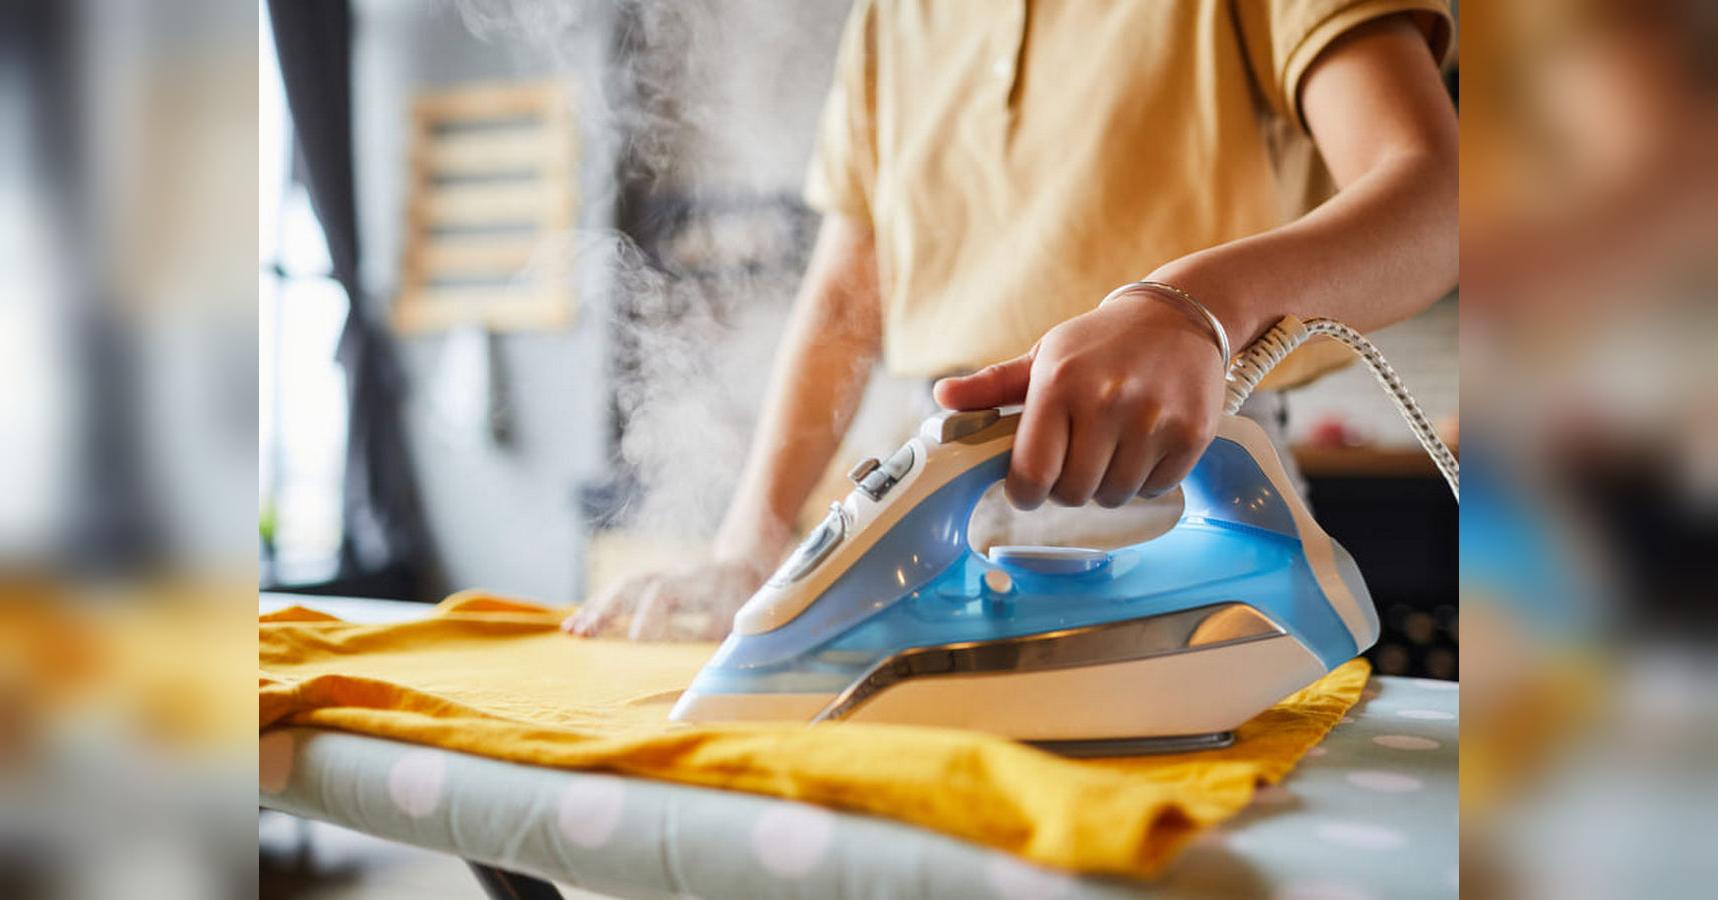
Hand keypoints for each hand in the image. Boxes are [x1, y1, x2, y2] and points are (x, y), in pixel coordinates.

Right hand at [562, 558, 768, 640]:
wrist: (742, 567)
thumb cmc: (744, 601)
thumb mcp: (743, 619)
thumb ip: (722, 635)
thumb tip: (708, 665)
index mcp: (700, 582)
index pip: (665, 592)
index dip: (649, 613)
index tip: (635, 640)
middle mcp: (674, 575)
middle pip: (634, 586)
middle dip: (607, 611)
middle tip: (585, 635)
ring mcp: (658, 576)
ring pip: (621, 588)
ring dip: (595, 609)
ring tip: (571, 631)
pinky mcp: (649, 584)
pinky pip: (618, 593)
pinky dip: (596, 608)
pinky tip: (576, 624)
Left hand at [933, 291, 1226, 508]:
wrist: (1178, 317)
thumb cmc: (1100, 344)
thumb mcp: (1045, 356)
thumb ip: (993, 385)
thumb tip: (943, 397)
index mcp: (1059, 382)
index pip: (1031, 474)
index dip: (1026, 492)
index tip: (1030, 486)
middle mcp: (1106, 400)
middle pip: (1073, 494)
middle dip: (1069, 488)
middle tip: (1077, 459)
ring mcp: (1153, 418)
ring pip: (1115, 496)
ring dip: (1108, 485)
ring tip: (1111, 448)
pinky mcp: (1191, 433)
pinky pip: (1155, 489)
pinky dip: (1146, 479)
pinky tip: (1144, 445)